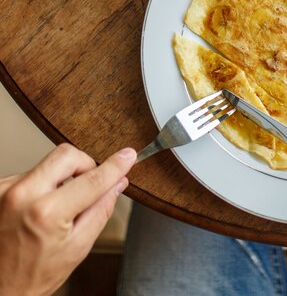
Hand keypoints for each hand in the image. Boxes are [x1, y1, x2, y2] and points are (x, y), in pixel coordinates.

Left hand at [0, 143, 135, 295]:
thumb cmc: (31, 277)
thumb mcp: (77, 247)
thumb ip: (101, 210)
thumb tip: (117, 184)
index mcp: (46, 212)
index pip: (92, 179)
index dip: (115, 166)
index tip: (128, 156)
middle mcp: (22, 195)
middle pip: (67, 155)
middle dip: (85, 164)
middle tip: (90, 182)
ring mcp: (6, 190)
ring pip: (48, 164)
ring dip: (61, 179)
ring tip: (57, 208)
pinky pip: (32, 174)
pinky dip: (43, 186)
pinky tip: (40, 209)